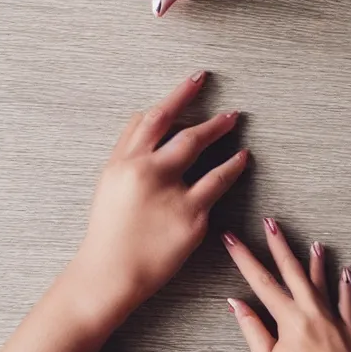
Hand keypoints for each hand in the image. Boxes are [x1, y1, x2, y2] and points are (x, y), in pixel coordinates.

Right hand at [72, 71, 246, 328]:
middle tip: (229, 111)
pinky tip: (241, 161)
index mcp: (125, 162)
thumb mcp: (109, 181)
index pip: (155, 118)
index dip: (179, 94)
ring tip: (235, 124)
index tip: (197, 79)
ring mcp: (170, 196)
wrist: (110, 273)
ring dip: (221, 133)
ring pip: (200, 152)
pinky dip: (232, 168)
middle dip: (208, 118)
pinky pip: (217, 185)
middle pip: (182, 132)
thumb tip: (144, 114)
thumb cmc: (109, 228)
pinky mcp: (191, 219)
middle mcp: (147, 173)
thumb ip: (127, 147)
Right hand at [223, 220, 350, 351]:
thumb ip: (252, 330)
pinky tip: (346, 272)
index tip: (231, 238)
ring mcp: (335, 317)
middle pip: (292, 270)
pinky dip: (346, 285)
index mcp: (288, 319)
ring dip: (315, 260)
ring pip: (322, 280)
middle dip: (278, 244)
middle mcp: (312, 311)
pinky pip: (348, 300)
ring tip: (312, 242)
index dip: (244, 257)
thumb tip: (236, 303)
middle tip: (270, 222)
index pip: (261, 281)